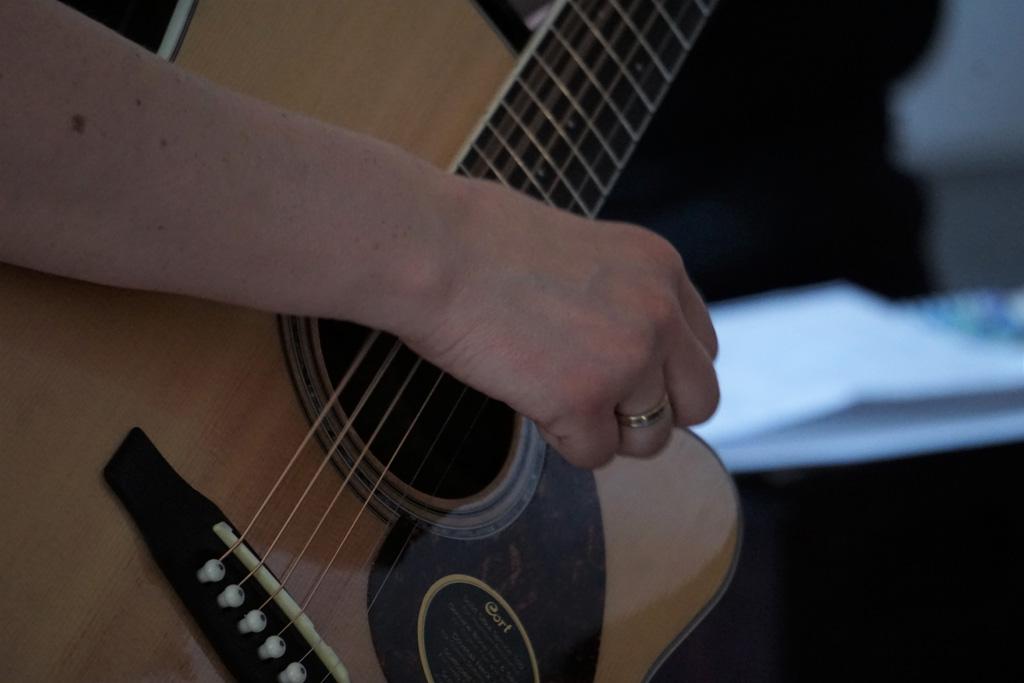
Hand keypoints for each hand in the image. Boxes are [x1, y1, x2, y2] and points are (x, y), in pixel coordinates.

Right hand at [396, 177, 719, 468]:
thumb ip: (623, 297)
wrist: (434, 250)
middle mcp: (660, 314)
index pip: (701, 349)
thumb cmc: (481, 242)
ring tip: (551, 393)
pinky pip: (594, 455)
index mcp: (663, 269)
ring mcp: (627, 360)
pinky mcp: (583, 401)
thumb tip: (627, 352)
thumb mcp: (585, 251)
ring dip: (604, 430)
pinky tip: (527, 397)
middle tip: (599, 402)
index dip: (662, 371)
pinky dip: (560, 438)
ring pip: (649, 440)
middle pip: (699, 403)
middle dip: (652, 413)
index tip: (622, 373)